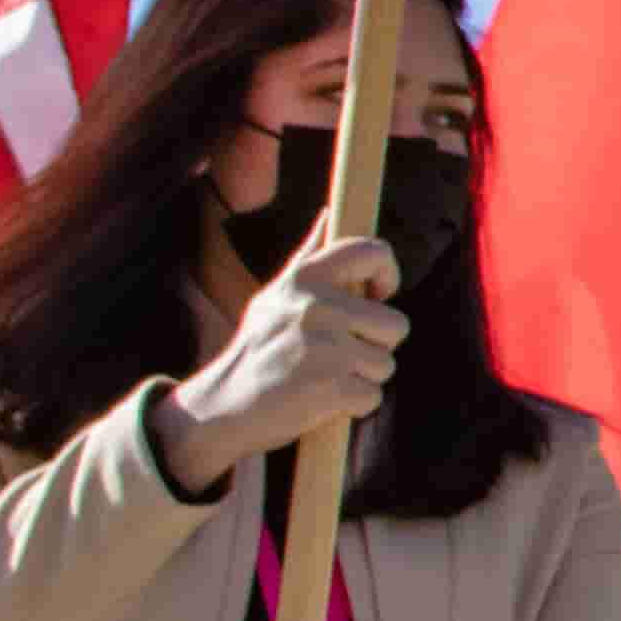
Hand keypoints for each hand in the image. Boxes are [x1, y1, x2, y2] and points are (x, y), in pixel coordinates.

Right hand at [159, 238, 403, 490]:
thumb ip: (308, 257)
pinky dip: (353, 405)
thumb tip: (329, 215)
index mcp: (305, 277)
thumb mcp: (275, 295)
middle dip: (376, 346)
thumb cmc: (258, 348)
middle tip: (338, 354)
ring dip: (362, 378)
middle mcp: (317, 305)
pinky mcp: (331, 385)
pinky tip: (321, 399)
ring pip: (386, 364)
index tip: (378, 294)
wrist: (224, 404)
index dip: (388, 273)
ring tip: (323, 376)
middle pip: (396, 324)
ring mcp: (326, 345)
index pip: (373, 251)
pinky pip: (373, 396)